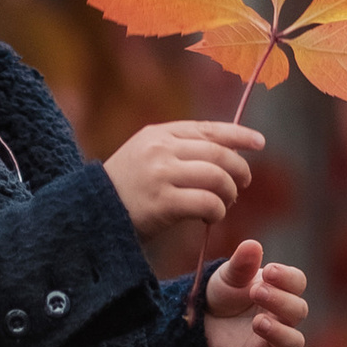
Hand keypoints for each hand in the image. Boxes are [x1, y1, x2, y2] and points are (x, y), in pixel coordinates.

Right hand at [104, 119, 260, 265]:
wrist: (88, 215)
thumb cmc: (124, 190)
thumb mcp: (145, 156)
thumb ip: (178, 149)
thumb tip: (225, 154)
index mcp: (158, 133)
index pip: (208, 128)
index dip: (238, 135)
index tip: (259, 142)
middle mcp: (160, 148)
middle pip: (218, 153)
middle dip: (238, 169)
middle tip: (242, 185)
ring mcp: (161, 174)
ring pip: (217, 177)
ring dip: (229, 193)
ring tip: (223, 205)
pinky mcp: (162, 202)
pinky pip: (207, 203)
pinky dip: (217, 211)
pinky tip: (210, 217)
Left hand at [201, 239, 308, 346]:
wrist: (200, 321)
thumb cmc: (222, 295)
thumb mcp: (227, 277)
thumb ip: (241, 264)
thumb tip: (252, 245)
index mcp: (279, 290)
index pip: (297, 283)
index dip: (288, 278)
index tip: (268, 271)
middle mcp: (282, 316)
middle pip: (298, 311)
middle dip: (280, 301)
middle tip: (256, 291)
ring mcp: (272, 341)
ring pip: (293, 342)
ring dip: (279, 333)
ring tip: (258, 322)